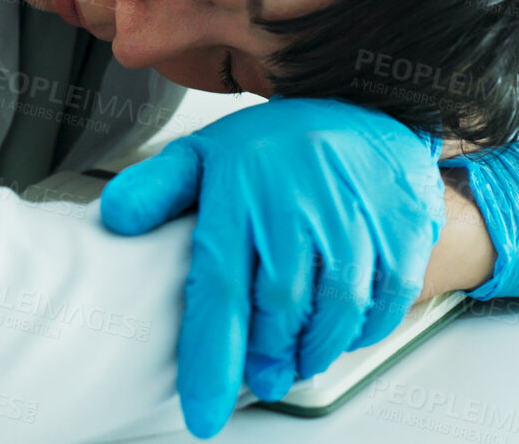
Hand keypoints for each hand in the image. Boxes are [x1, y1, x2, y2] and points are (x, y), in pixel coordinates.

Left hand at [99, 97, 443, 438]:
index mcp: (242, 193)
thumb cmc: (281, 145)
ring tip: (297, 358)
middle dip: (267, 357)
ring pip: (335, 314)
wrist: (367, 105)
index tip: (203, 413)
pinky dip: (363, 330)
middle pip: (279, 310)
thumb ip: (158, 188)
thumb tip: (116, 218)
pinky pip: (384, 302)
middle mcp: (299, 206)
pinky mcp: (402, 230)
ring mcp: (356, 218)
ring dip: (313, 350)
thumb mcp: (206, 153)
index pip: (219, 290)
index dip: (212, 360)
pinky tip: (342, 328)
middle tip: (261, 375)